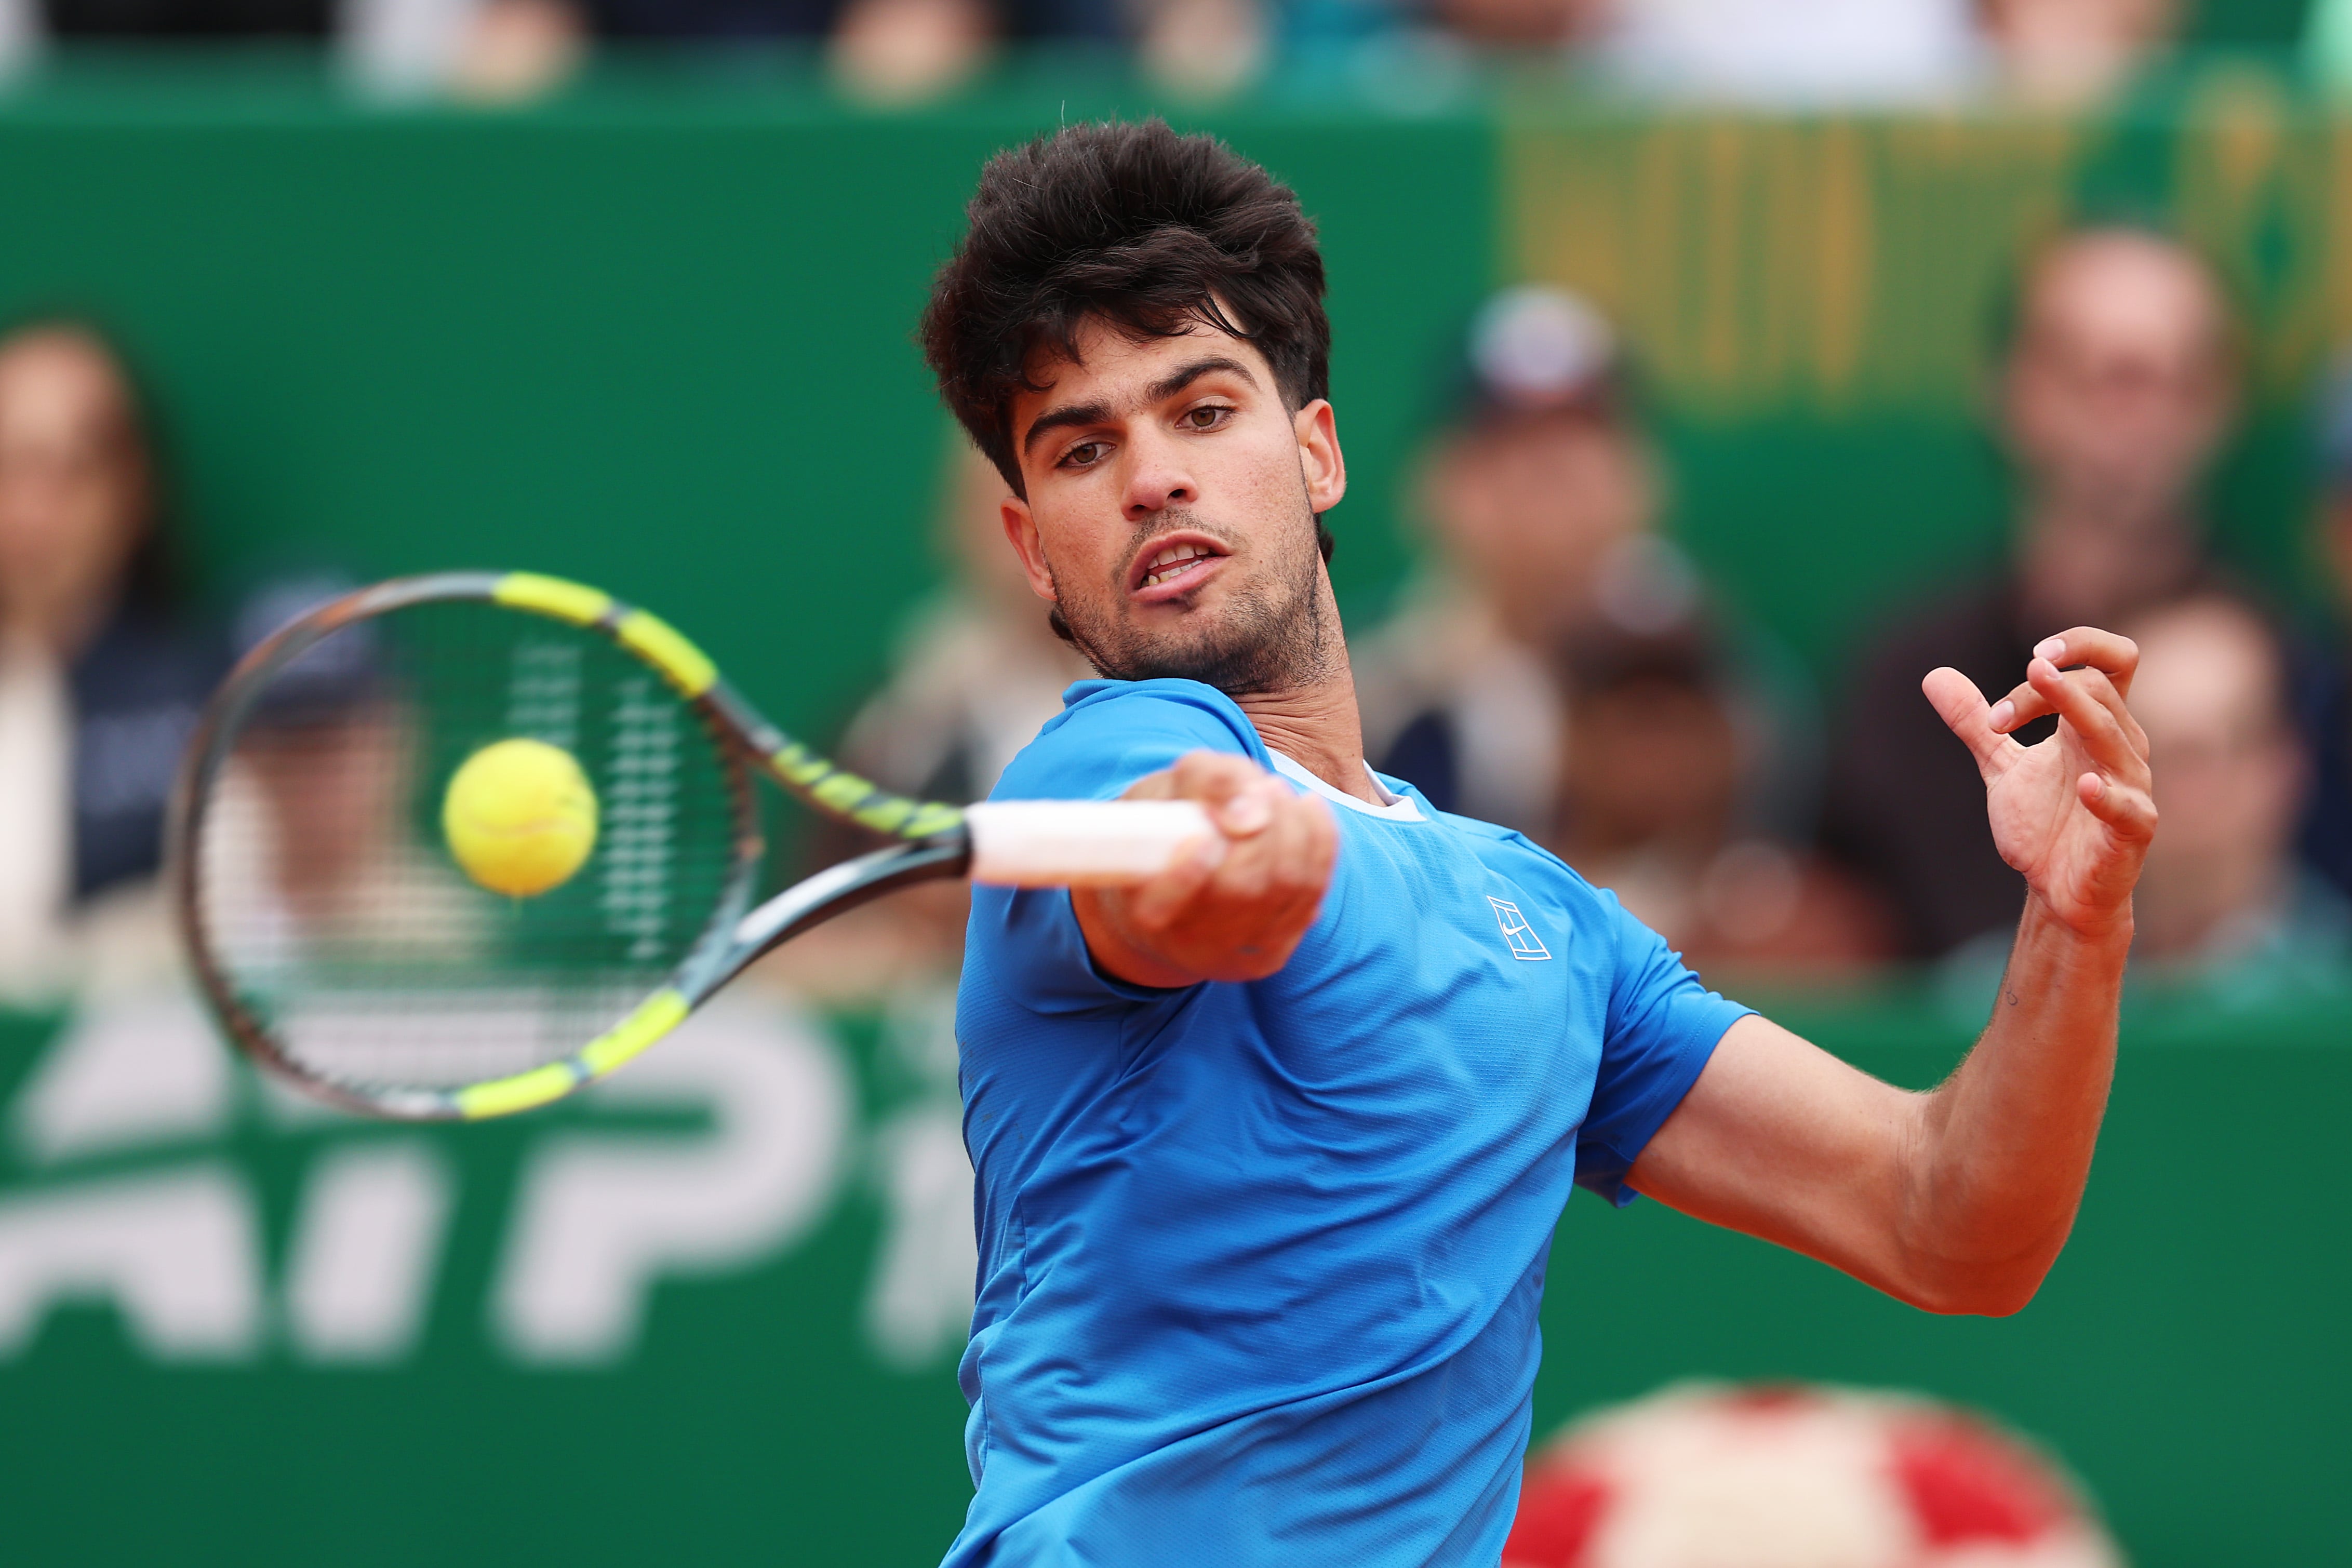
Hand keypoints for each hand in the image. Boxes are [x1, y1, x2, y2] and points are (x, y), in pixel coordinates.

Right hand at [1073, 750, 1337, 986]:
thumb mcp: (1165, 792)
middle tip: (1266, 786)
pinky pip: (1312, 895)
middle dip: (1266, 827)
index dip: (1184, 877)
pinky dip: (1319, 842)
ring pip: (1285, 887)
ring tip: (1279, 792)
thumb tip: (1253, 814)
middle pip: (1240, 887)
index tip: (1202, 838)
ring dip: (1295, 827)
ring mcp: (1230, 956)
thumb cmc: (1166, 830)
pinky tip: (1309, 807)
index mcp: (1139, 909)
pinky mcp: (1269, 956)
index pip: (1158, 909)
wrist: (1173, 894)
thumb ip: (1206, 782)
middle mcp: (1183, 944)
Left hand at [1923, 627, 2155, 940]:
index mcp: (2093, 726)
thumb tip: (1934, 675)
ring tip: (2038, 679)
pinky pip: (2128, 806)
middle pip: (2098, 688)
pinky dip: (2106, 795)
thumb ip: (1974, 722)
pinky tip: (2084, 787)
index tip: (2018, 675)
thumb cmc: (2043, 824)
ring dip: (2073, 708)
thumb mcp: (2001, 766)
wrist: (2056, 890)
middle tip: (1996, 716)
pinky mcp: (2133, 828)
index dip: (2071, 650)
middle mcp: (2119, 746)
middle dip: (2046, 688)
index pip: (2102, 663)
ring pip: (2114, 732)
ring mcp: (2129, 786)